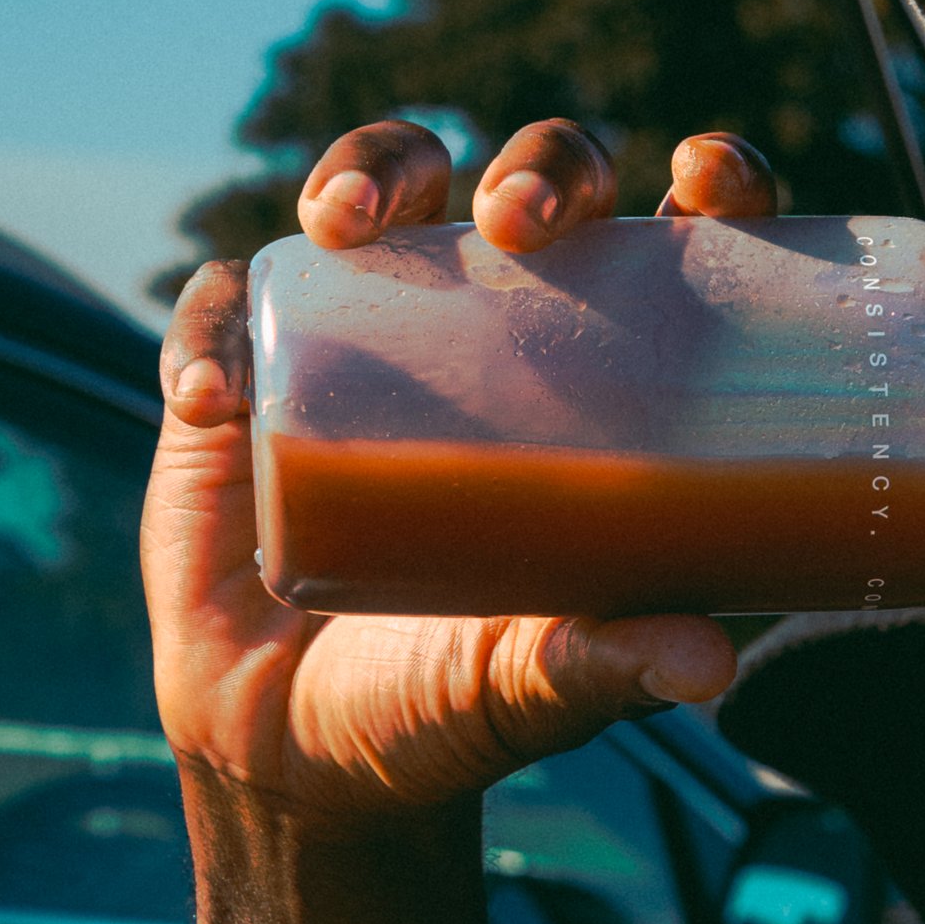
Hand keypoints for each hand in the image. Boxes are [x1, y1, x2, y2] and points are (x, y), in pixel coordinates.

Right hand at [146, 119, 780, 828]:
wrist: (299, 756)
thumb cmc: (447, 703)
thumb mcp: (536, 687)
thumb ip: (611, 666)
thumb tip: (713, 666)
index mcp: (600, 386)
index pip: (677, 250)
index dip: (712, 183)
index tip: (705, 177)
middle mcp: (491, 331)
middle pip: (534, 186)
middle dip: (536, 168)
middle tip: (515, 225)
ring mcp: (363, 334)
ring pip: (381, 185)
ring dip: (370, 168)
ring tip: (345, 224)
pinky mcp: (245, 370)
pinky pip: (223, 307)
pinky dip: (211, 334)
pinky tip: (214, 401)